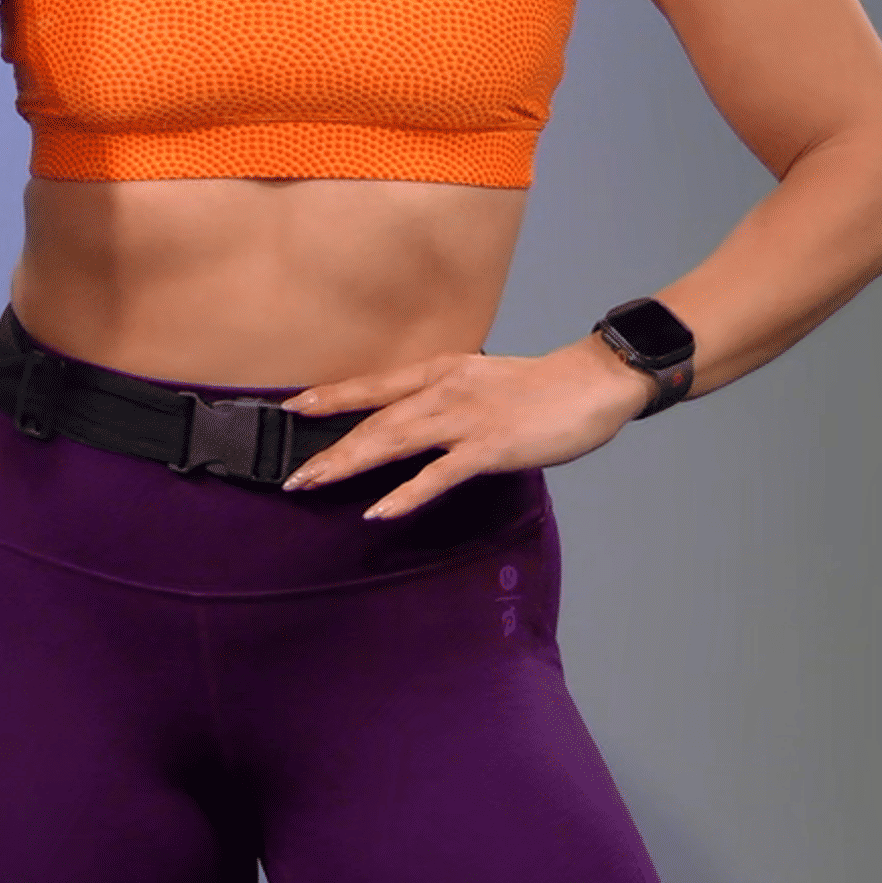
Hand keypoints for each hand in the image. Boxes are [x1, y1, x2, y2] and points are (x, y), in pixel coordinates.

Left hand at [278, 336, 657, 520]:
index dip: (332, 397)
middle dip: (329, 447)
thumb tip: (417, 421)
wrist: (590, 383)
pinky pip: (437, 475)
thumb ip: (447, 400)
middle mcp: (444, 391)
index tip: (293, 409)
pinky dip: (405, 494)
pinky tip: (378, 511)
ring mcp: (465, 419)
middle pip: (374, 421)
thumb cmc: (541, 388)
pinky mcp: (488, 447)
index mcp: (441, 371)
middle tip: (291, 474)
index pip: (374, 385)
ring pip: (393, 443)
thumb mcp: (481, 383)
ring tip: (313, 484)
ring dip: (349, 465)